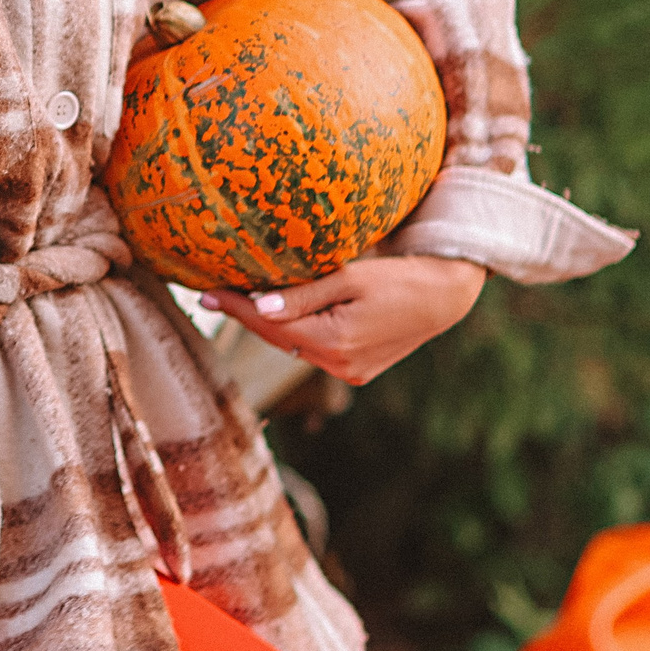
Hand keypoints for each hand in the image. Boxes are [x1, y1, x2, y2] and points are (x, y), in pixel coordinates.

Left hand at [199, 256, 485, 385]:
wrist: (444, 297)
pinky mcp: (357, 370)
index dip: (236, 309)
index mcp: (336, 343)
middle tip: (211, 294)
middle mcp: (340, 365)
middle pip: (278, 339)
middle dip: (244, 317)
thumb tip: (260, 307)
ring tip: (235, 302)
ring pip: (295, 347)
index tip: (205, 293)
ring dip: (268, 326)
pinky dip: (294, 333)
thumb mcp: (350, 278)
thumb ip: (304, 295)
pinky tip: (276, 316)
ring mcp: (349, 372)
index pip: (270, 326)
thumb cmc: (399, 278)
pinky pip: (314, 350)